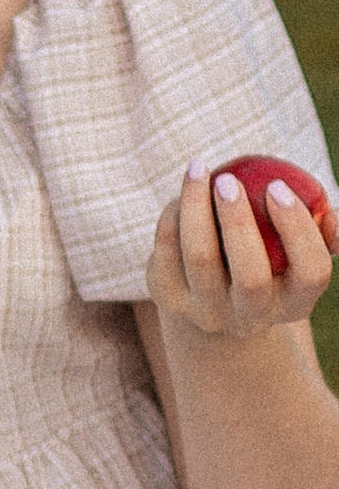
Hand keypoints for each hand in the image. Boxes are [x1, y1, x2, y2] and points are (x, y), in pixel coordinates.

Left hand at [149, 161, 336, 340]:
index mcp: (295, 303)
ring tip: (198, 170)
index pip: (311, 271)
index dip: (298, 229)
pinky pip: (166, 256)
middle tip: (228, 180)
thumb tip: (329, 210)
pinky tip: (181, 194)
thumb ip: (323, 230)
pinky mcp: (171, 302)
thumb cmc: (273, 257)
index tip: (278, 186)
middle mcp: (251, 318)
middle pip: (251, 276)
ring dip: (196, 210)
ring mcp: (208, 314)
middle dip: (239, 223)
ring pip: (201, 260)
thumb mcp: (301, 251)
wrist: (214, 298)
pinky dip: (172, 220)